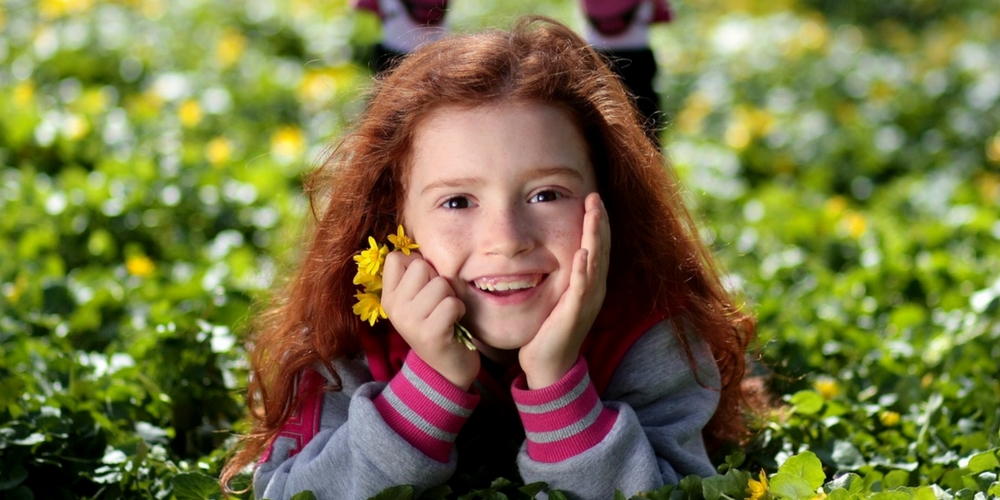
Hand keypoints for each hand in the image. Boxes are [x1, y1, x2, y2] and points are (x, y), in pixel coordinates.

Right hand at [381, 251, 479, 389]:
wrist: (446, 369)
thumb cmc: (436, 324)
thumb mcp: (417, 300)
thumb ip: (415, 276)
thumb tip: (417, 248)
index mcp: (389, 297)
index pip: (397, 257)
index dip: (418, 265)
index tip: (424, 286)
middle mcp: (394, 308)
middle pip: (421, 266)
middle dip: (438, 280)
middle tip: (438, 303)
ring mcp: (410, 322)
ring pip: (440, 284)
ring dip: (451, 297)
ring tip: (446, 314)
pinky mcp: (430, 334)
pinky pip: (452, 304)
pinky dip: (459, 311)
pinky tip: (454, 324)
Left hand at [518, 192, 609, 388]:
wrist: (548, 364)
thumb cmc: (550, 329)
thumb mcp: (558, 295)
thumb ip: (562, 274)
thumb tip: (556, 251)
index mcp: (590, 285)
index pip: (598, 247)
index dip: (597, 223)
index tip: (593, 199)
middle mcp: (594, 291)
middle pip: (601, 250)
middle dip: (599, 222)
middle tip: (596, 197)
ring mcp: (586, 302)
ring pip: (595, 264)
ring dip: (594, 238)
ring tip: (593, 214)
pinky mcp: (574, 314)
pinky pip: (581, 289)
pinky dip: (583, 270)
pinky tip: (581, 253)